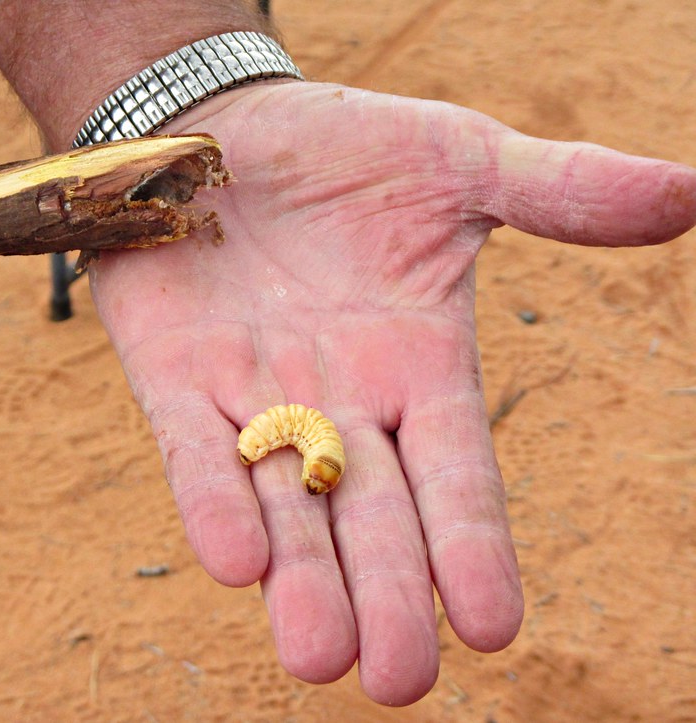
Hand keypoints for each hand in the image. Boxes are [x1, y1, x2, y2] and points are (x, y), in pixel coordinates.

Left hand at [87, 81, 695, 704]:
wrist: (215, 127)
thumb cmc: (341, 148)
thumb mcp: (457, 160)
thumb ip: (558, 189)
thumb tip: (690, 191)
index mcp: (416, 365)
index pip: (454, 471)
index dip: (471, 544)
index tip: (493, 625)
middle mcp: (339, 401)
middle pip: (371, 515)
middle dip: (385, 595)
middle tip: (399, 679)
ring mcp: (253, 398)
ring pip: (283, 506)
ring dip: (300, 579)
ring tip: (319, 657)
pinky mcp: (174, 381)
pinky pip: (194, 453)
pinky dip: (212, 501)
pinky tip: (236, 563)